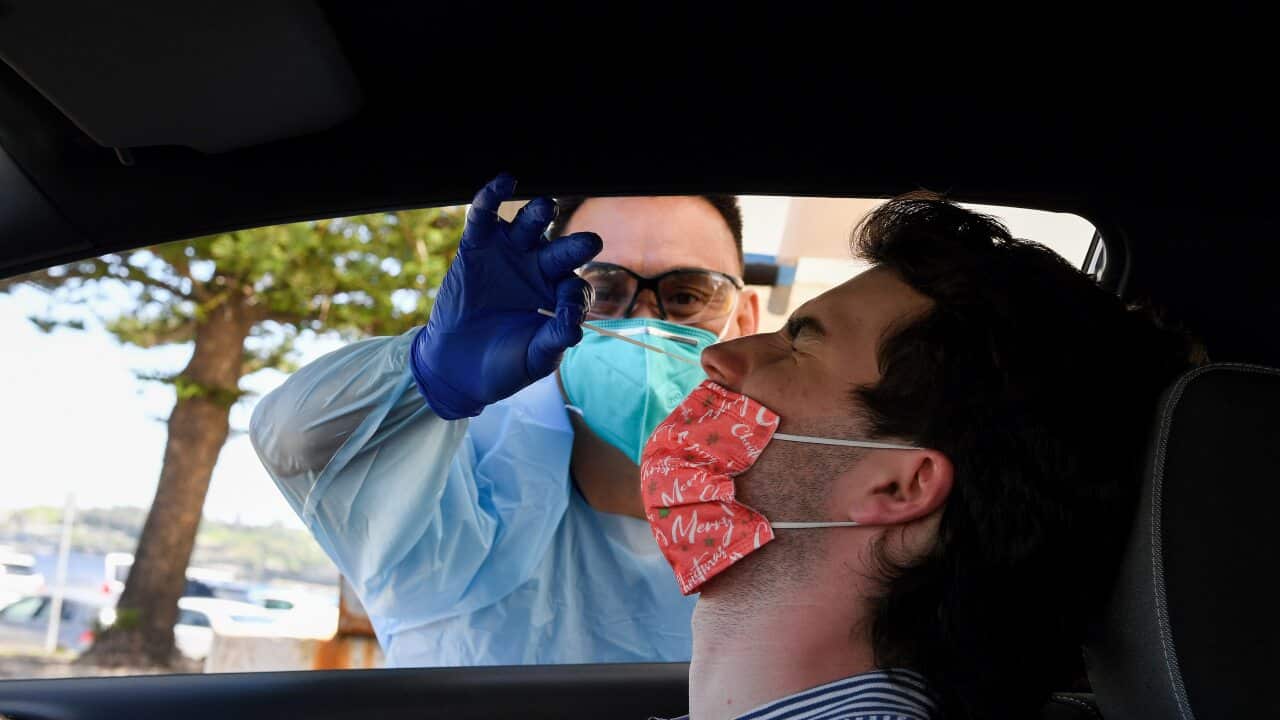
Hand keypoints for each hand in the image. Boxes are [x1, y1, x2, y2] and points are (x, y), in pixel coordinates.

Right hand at [410, 174, 601, 418]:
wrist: (456, 370)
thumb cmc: (503, 366)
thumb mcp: (534, 360)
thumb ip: (554, 342)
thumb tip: (574, 326)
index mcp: (559, 296)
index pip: (576, 287)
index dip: (575, 298)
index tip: (567, 315)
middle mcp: (539, 270)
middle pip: (562, 250)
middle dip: (576, 245)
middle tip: (591, 242)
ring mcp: (509, 256)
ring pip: (529, 226)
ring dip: (539, 214)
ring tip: (545, 208)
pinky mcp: (477, 248)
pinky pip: (485, 218)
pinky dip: (491, 197)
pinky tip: (503, 182)